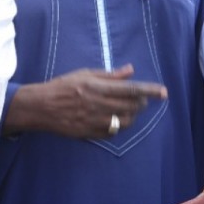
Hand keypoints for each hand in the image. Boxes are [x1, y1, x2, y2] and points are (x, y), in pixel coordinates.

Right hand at [4, 64, 167, 138]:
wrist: (40, 107)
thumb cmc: (62, 87)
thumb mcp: (84, 74)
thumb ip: (109, 74)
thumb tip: (130, 70)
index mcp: (97, 87)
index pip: (131, 89)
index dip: (150, 91)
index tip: (164, 92)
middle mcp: (98, 104)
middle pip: (131, 106)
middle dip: (141, 103)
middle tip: (141, 99)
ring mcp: (94, 121)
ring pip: (125, 121)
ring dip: (132, 116)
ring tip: (129, 110)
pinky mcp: (89, 133)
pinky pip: (113, 132)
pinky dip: (119, 126)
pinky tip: (116, 120)